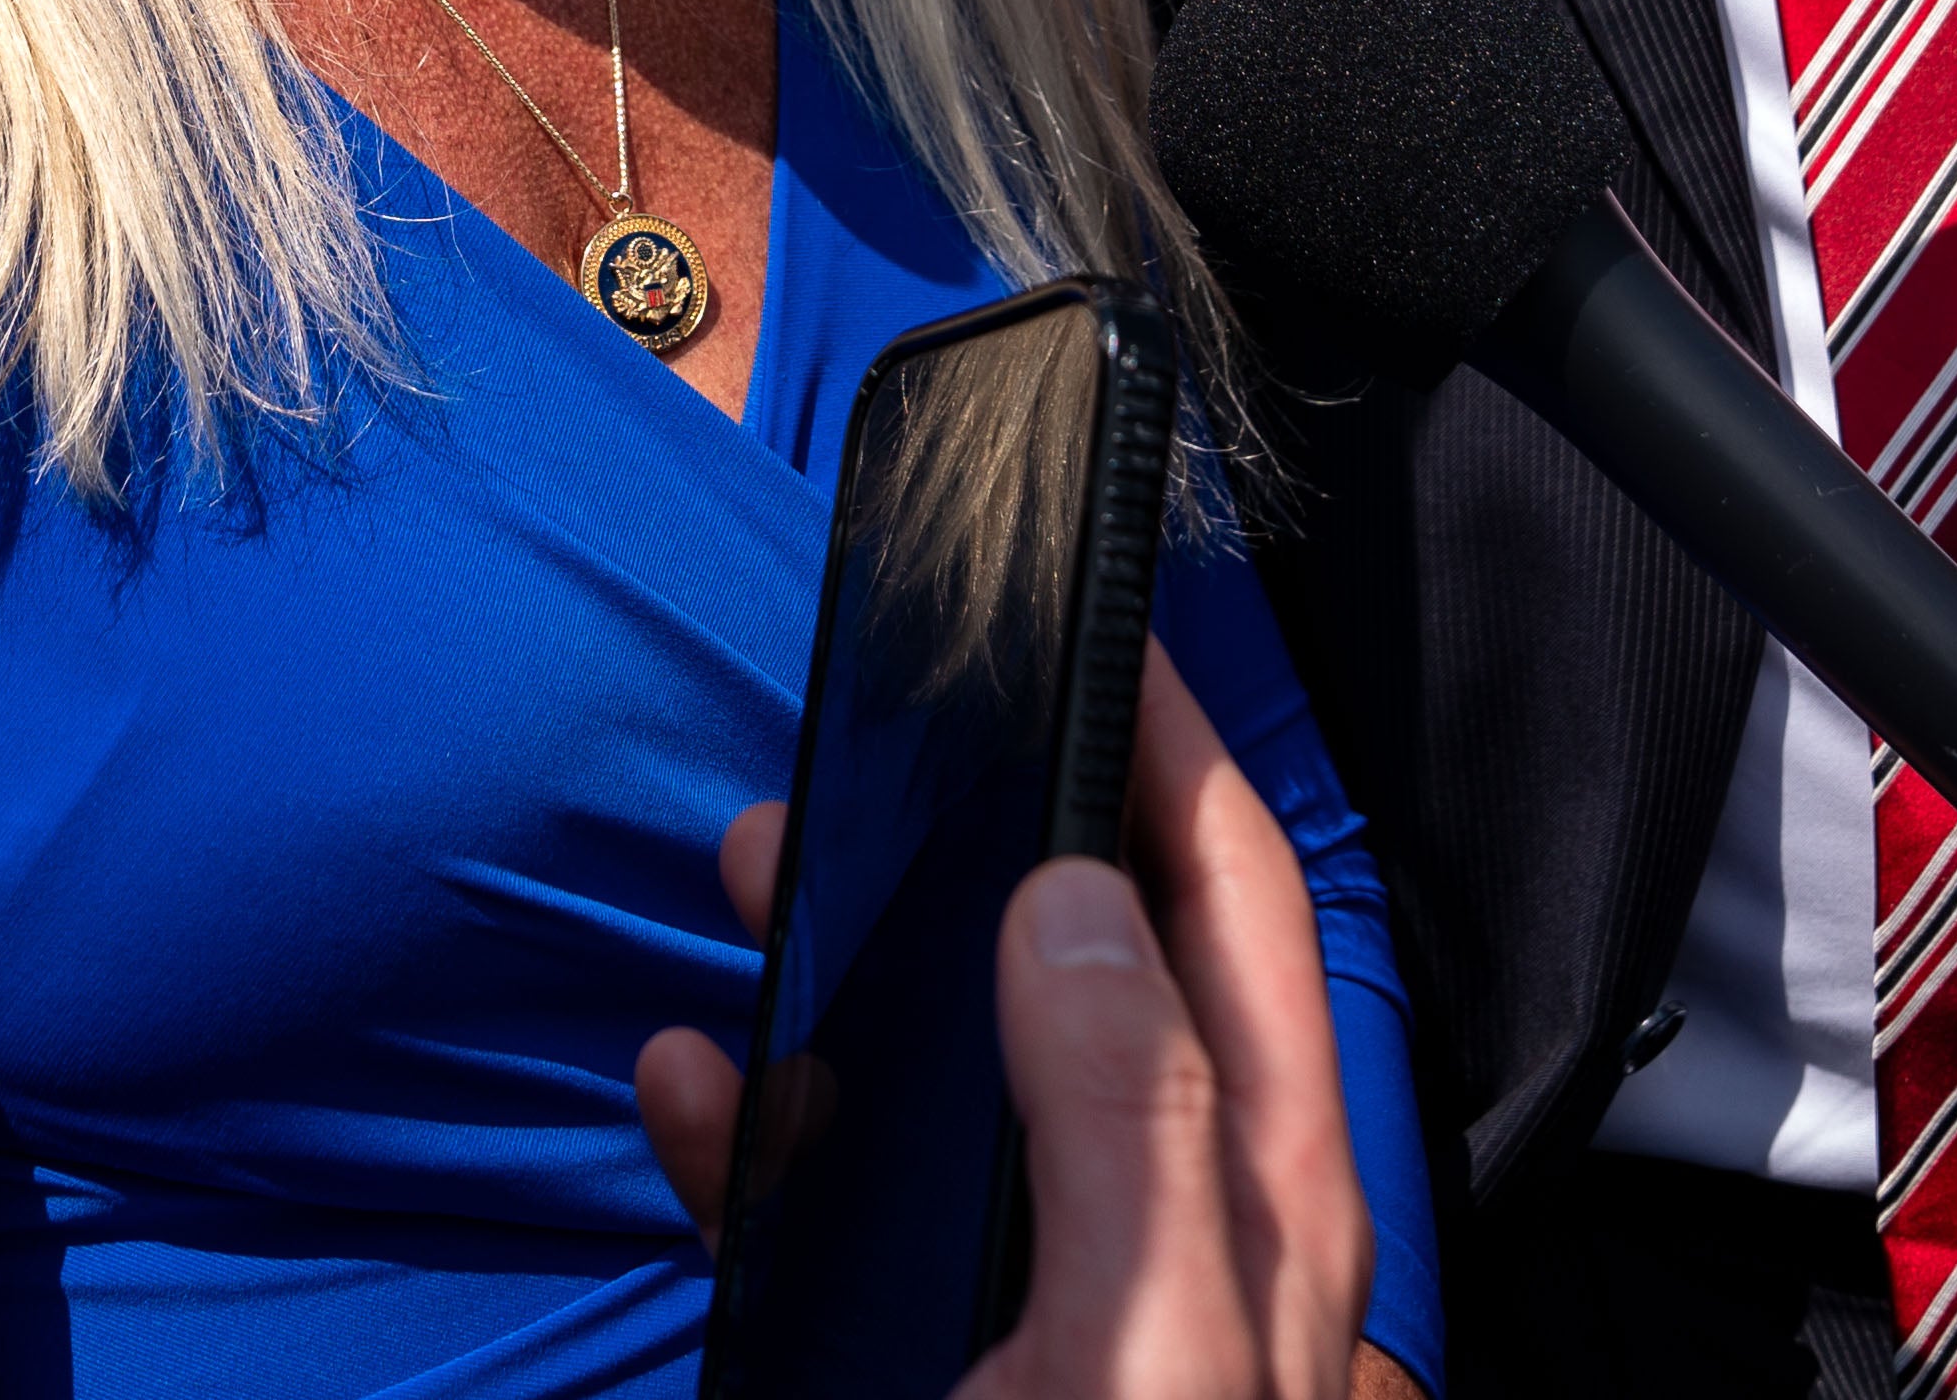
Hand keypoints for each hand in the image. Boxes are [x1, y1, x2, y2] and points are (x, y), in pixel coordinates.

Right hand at [642, 645, 1381, 1399]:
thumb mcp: (1142, 1341)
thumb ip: (1125, 1121)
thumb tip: (1072, 896)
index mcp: (1256, 1195)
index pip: (1236, 907)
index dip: (1175, 751)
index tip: (1094, 628)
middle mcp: (1168, 1219)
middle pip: (1083, 958)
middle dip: (971, 837)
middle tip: (865, 756)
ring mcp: (1048, 1282)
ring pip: (948, 1066)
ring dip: (843, 963)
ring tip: (756, 881)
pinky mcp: (934, 1342)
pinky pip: (837, 1204)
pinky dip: (758, 1132)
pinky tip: (701, 1089)